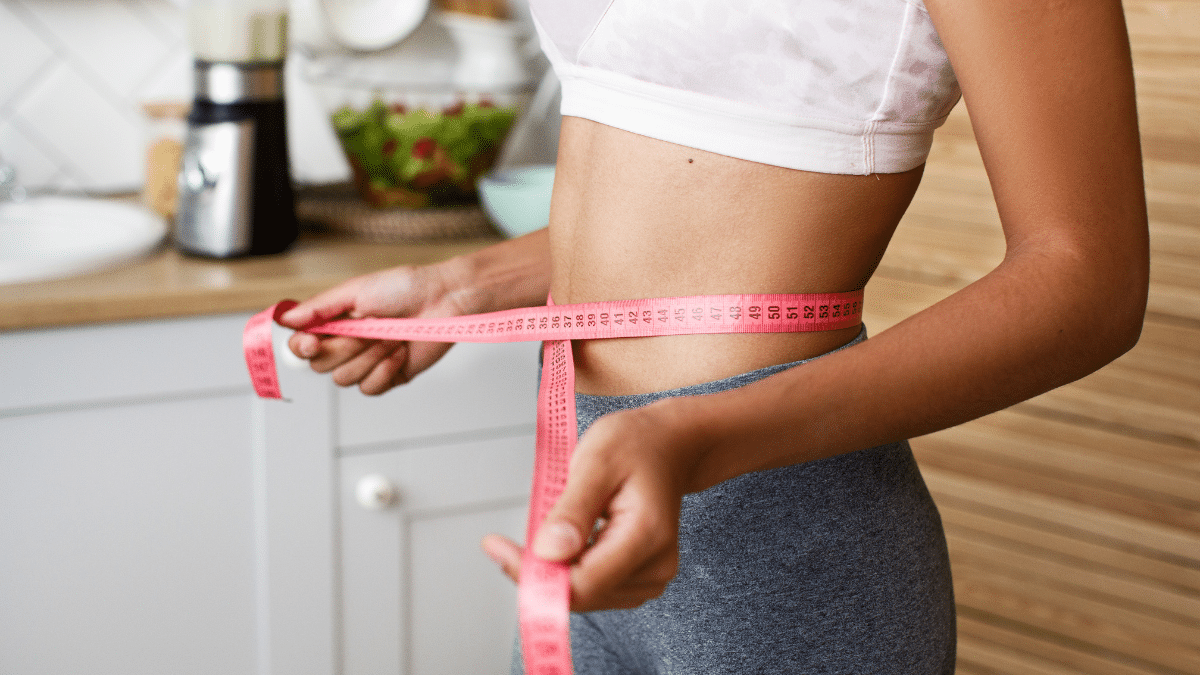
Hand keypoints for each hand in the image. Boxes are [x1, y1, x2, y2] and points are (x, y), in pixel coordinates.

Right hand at [277, 264, 474, 395]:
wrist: (444, 300)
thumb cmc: (405, 288)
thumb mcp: (356, 291)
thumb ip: (319, 308)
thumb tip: (285, 318)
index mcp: (335, 322)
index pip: (301, 346)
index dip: (302, 348)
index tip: (313, 341)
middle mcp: (347, 345)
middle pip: (320, 366)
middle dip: (345, 347)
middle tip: (369, 327)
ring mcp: (368, 363)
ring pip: (344, 379)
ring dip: (369, 356)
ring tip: (391, 335)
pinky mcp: (389, 377)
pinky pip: (370, 388)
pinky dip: (384, 370)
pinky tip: (399, 351)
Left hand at [482, 401, 701, 611]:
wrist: (668, 445)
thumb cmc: (636, 445)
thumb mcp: (597, 459)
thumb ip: (572, 509)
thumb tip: (546, 552)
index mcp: (647, 535)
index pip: (584, 583)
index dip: (533, 575)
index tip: (497, 548)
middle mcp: (655, 565)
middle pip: (580, 594)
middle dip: (537, 572)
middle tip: (502, 543)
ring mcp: (650, 576)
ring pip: (583, 595)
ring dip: (551, 571)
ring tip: (541, 533)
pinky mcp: (640, 578)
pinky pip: (593, 588)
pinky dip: (567, 570)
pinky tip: (560, 544)